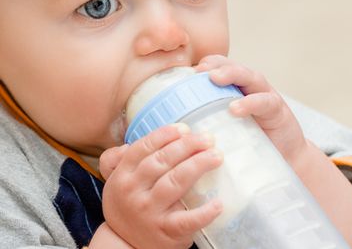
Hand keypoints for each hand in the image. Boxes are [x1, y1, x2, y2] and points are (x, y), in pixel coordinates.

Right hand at [100, 124, 222, 248]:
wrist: (125, 246)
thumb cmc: (129, 205)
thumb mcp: (117, 180)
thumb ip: (122, 158)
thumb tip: (145, 138)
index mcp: (122, 175)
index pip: (143, 148)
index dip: (165, 135)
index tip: (185, 128)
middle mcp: (133, 192)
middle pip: (162, 161)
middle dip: (187, 146)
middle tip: (209, 138)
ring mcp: (149, 212)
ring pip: (175, 183)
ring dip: (197, 166)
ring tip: (217, 156)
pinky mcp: (166, 231)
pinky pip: (187, 220)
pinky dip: (204, 212)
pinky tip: (219, 203)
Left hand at [195, 55, 307, 165]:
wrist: (285, 162)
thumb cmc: (249, 148)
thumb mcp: (224, 133)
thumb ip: (203, 127)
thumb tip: (166, 132)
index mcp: (235, 91)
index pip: (219, 69)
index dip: (204, 66)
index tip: (185, 72)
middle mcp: (250, 89)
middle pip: (233, 67)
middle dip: (217, 65)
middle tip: (200, 70)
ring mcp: (265, 97)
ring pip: (250, 77)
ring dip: (232, 74)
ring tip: (215, 78)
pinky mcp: (279, 111)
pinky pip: (265, 101)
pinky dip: (251, 102)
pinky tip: (236, 108)